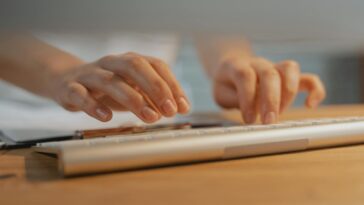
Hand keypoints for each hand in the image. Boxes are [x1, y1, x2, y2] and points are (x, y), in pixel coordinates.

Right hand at [48, 52, 189, 122]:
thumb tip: (178, 108)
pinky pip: (80, 94)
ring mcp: (90, 74)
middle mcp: (111, 63)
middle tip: (169, 110)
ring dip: (133, 99)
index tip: (183, 107)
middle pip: (135, 66)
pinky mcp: (71, 88)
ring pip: (110, 80)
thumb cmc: (108, 88)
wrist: (66, 81)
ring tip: (150, 117)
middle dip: (156, 87)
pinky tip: (107, 117)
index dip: (172, 85)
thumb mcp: (133, 90)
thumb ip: (153, 97)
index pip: (156, 66)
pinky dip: (93, 105)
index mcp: (130, 61)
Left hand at [212, 56, 325, 123]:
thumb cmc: (228, 84)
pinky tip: (310, 105)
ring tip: (281, 113)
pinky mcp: (289, 78)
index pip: (245, 75)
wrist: (234, 68)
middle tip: (268, 121)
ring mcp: (275, 68)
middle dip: (271, 100)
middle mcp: (259, 63)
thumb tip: (251, 112)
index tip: (249, 119)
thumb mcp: (221, 94)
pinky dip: (314, 90)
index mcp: (237, 65)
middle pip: (270, 73)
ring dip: (289, 93)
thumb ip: (234, 100)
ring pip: (290, 68)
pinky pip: (308, 78)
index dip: (248, 98)